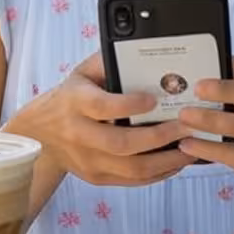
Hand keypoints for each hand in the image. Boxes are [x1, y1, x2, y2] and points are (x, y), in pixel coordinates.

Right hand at [15, 52, 194, 185]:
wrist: (42, 131)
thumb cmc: (71, 96)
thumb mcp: (83, 72)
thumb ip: (109, 62)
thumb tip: (142, 52)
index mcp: (75, 102)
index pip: (102, 107)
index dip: (129, 105)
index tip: (154, 99)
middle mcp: (79, 134)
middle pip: (121, 144)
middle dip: (159, 137)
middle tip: (187, 126)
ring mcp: (87, 160)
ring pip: (131, 169)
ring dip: (166, 160)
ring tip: (191, 147)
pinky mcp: (96, 177)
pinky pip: (132, 181)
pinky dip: (159, 173)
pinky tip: (177, 161)